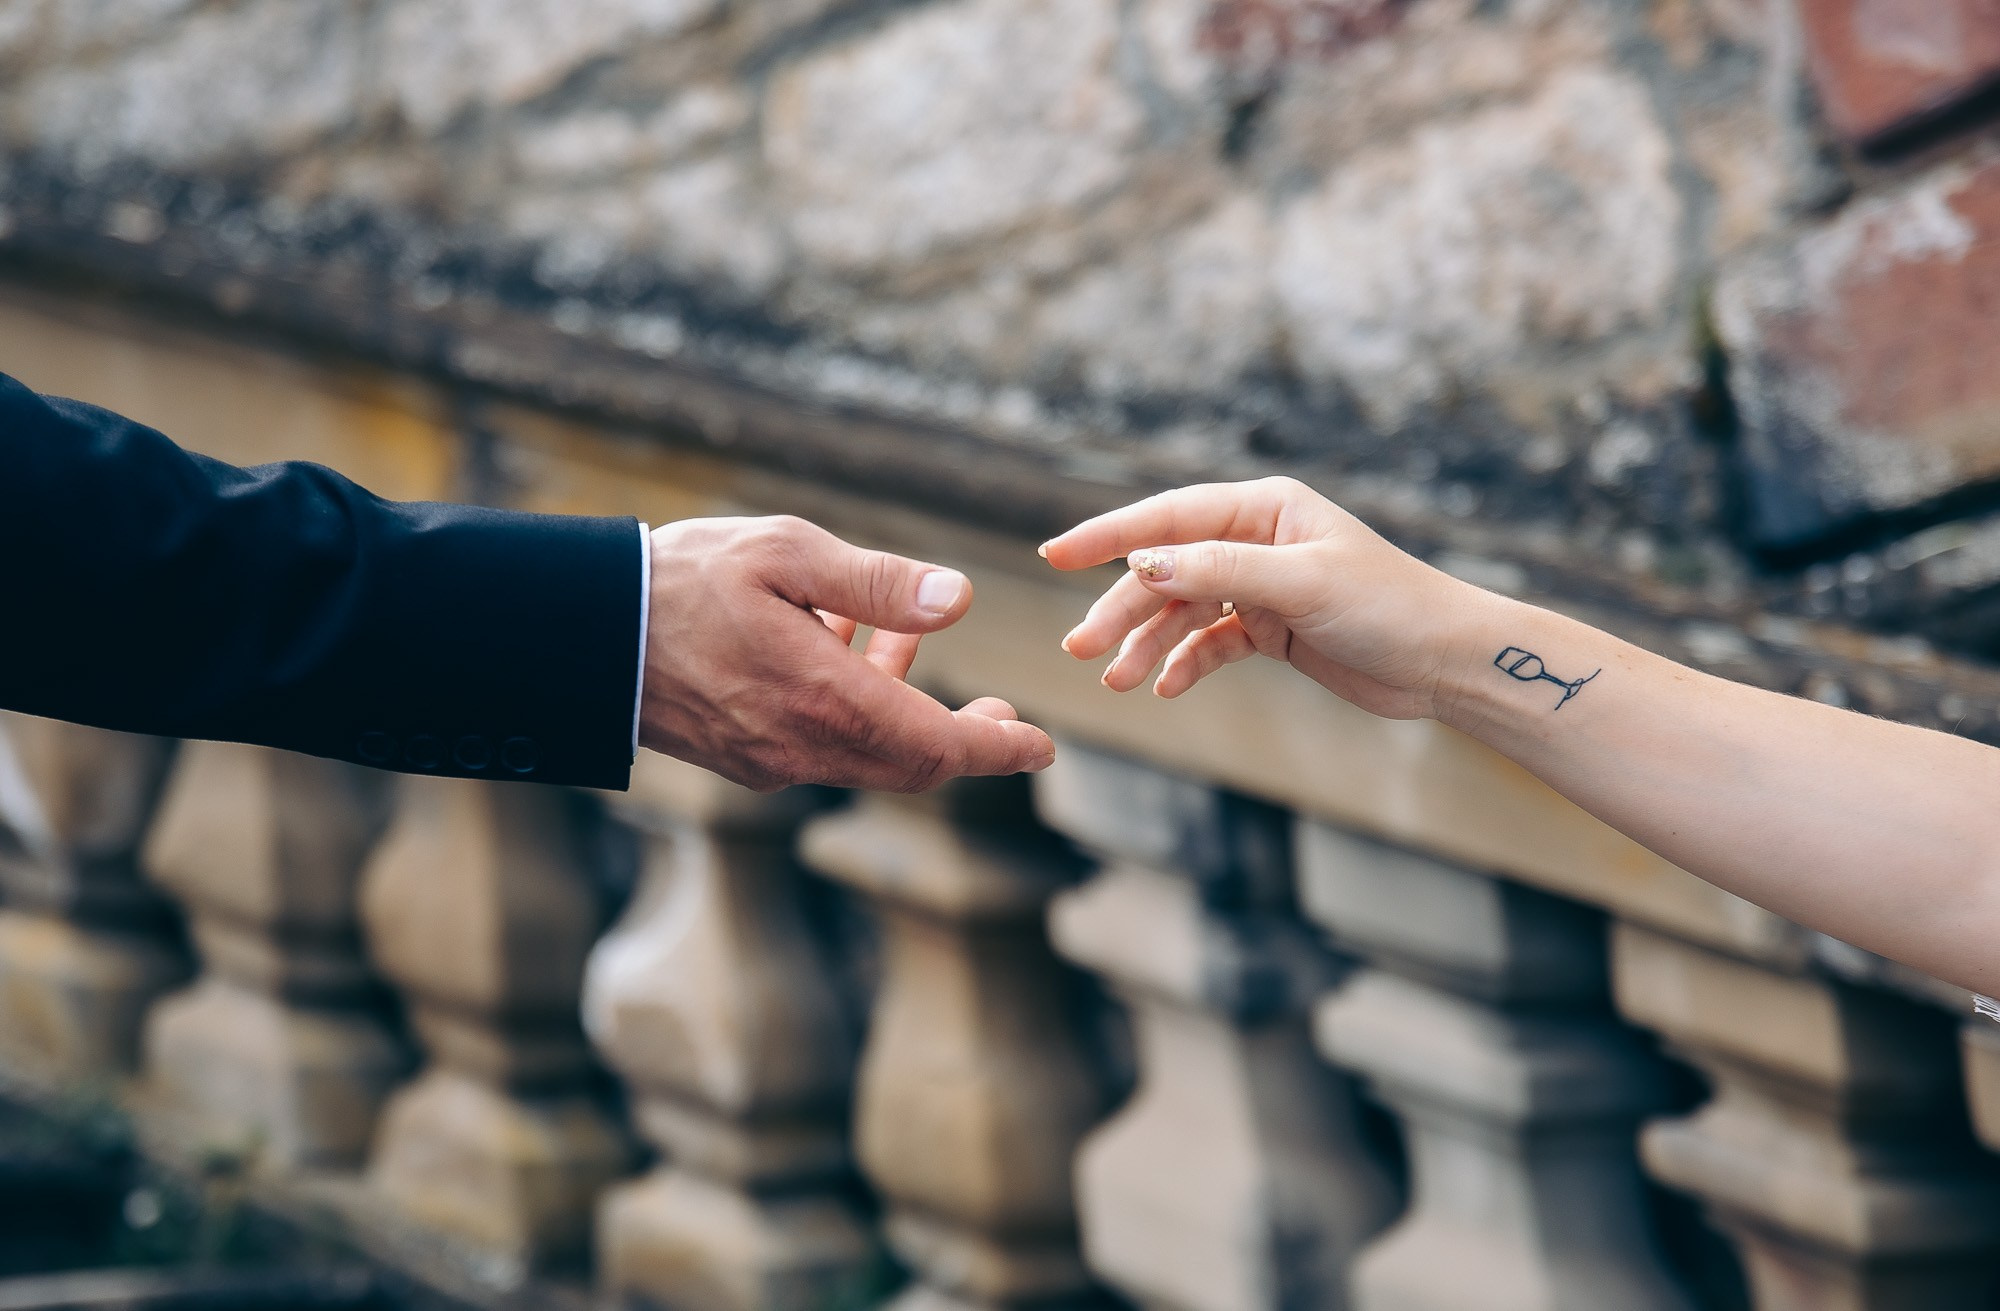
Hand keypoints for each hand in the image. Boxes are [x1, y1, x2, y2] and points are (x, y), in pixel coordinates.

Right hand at [641, 516, 1053, 791]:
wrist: (579, 634)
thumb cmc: (681, 580)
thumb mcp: (785, 554)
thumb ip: (877, 582)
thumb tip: (959, 600)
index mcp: (823, 702)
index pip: (937, 746)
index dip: (998, 750)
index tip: (1042, 748)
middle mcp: (802, 748)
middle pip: (910, 764)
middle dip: (963, 741)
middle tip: (1004, 716)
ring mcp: (769, 760)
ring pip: (867, 752)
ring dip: (901, 707)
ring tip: (913, 644)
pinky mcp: (743, 757)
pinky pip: (823, 743)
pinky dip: (853, 704)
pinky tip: (844, 643)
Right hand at [1042, 477, 1480, 719]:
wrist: (1445, 662)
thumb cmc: (1389, 606)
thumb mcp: (1301, 583)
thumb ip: (1219, 571)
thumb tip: (1143, 566)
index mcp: (1264, 507)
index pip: (1168, 517)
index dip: (1107, 537)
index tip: (1053, 555)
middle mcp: (1257, 539)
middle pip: (1168, 571)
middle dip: (1121, 609)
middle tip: (1078, 648)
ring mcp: (1262, 585)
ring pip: (1184, 613)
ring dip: (1147, 645)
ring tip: (1115, 681)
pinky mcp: (1272, 629)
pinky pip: (1211, 644)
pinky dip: (1185, 664)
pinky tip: (1164, 687)